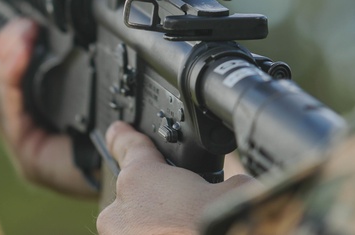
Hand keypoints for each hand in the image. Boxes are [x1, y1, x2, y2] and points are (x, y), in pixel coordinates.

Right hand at [0, 18, 96, 196]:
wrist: (124, 169)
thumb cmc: (109, 134)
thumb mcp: (80, 96)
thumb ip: (61, 75)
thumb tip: (47, 36)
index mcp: (26, 120)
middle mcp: (17, 135)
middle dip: (0, 51)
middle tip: (21, 27)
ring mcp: (20, 147)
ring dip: (5, 61)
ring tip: (22, 36)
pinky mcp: (29, 156)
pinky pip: (10, 115)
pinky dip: (11, 83)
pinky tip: (19, 59)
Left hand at [96, 121, 256, 234]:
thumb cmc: (220, 226)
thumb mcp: (237, 190)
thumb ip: (226, 181)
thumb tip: (235, 186)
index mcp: (142, 178)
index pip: (128, 146)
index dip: (125, 136)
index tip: (117, 130)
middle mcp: (119, 212)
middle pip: (133, 196)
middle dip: (157, 202)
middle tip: (187, 209)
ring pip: (135, 227)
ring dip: (156, 226)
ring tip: (188, 225)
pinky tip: (186, 231)